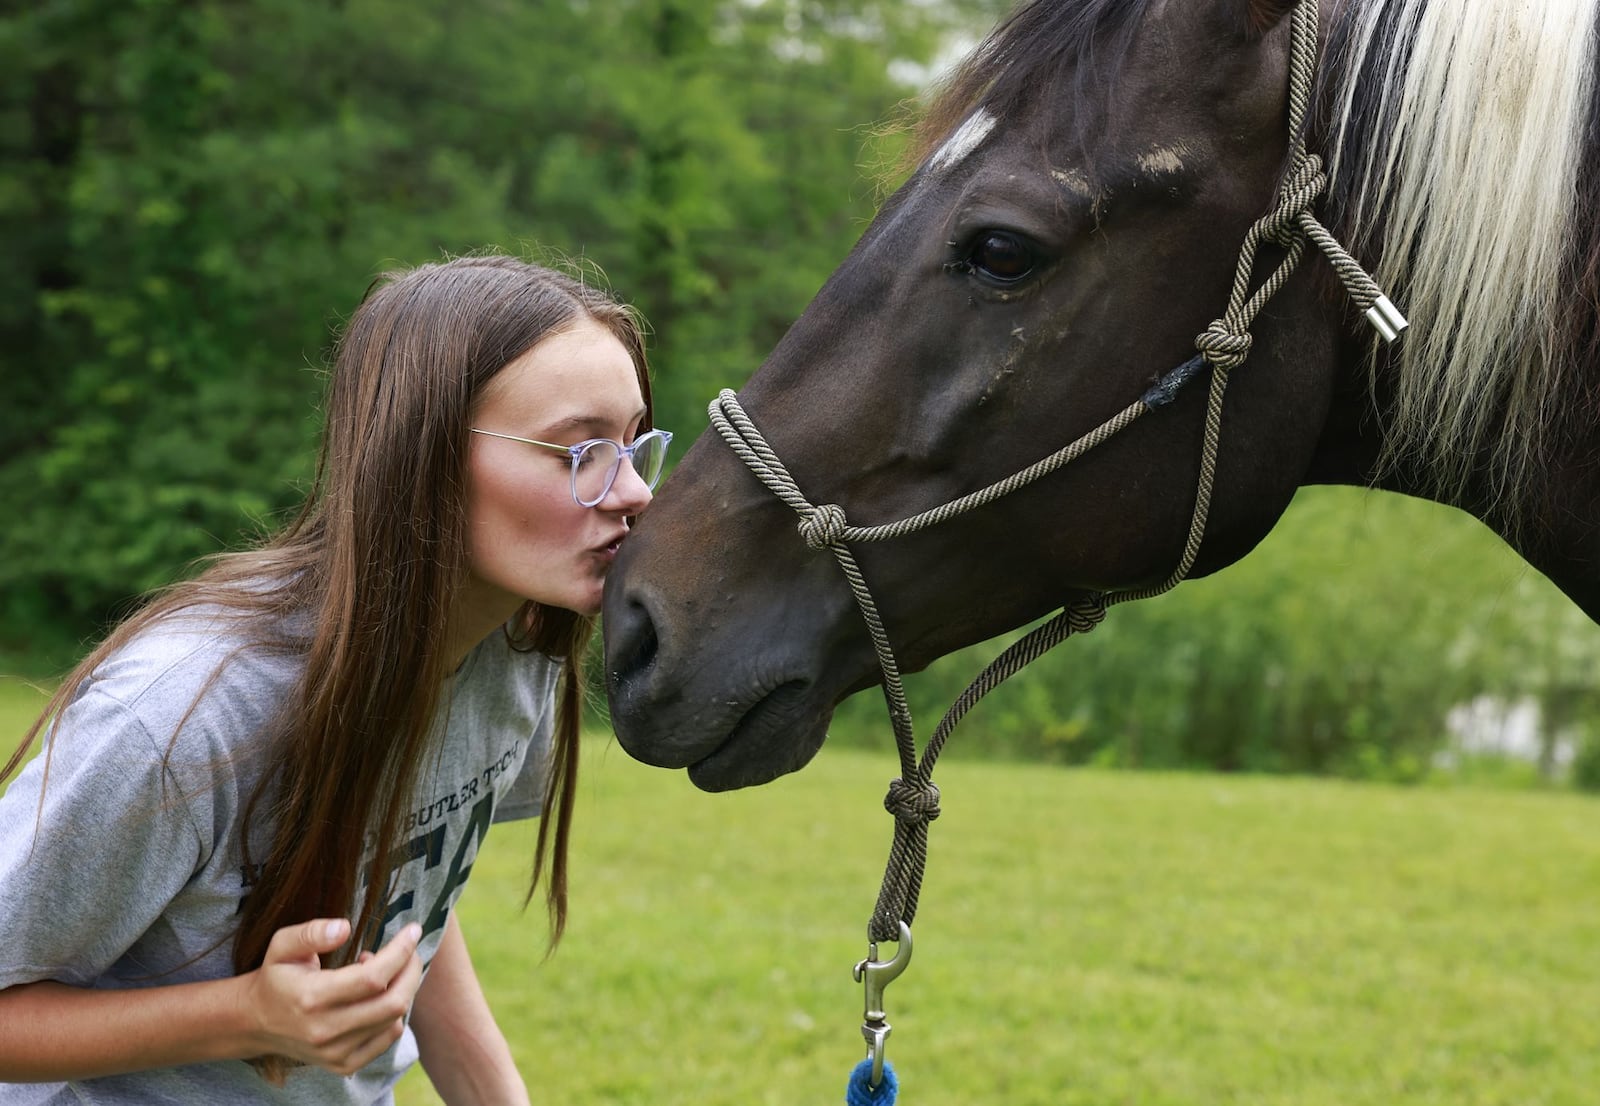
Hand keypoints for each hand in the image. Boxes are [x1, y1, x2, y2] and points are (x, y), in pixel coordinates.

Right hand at [242, 918, 423, 1077]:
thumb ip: (311, 932)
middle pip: (392, 1002)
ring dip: (400, 988)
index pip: (372, 977)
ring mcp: (335, 1052)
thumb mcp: (282, 945)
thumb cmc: (276, 976)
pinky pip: (388, 1037)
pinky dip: (393, 1013)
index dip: (400, 952)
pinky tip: (375, 996)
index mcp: (310, 998)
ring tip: (380, 970)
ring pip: (394, 1019)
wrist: (256, 1022)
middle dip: (411, 970)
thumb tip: (345, 928)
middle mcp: (324, 1031)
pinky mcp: (344, 1065)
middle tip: (408, 950)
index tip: (413, 930)